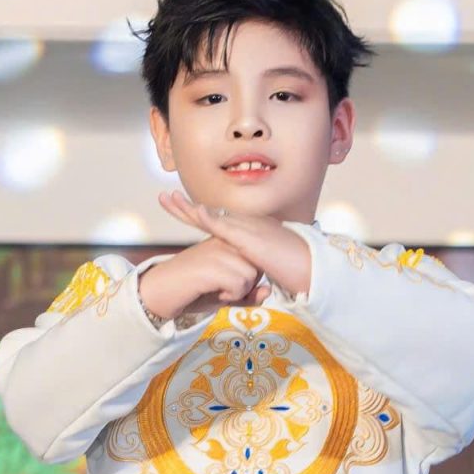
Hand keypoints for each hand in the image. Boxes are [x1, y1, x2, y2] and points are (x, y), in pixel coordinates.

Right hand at [140, 236, 265, 319]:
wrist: (160, 293)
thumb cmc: (193, 292)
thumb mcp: (225, 295)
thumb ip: (248, 295)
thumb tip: (268, 291)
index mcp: (226, 240)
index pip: (257, 260)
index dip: (248, 280)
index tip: (226, 284)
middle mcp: (224, 240)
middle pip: (257, 268)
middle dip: (245, 286)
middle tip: (221, 289)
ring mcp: (218, 250)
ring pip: (251, 277)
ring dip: (237, 292)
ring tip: (216, 290)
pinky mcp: (212, 264)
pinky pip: (239, 285)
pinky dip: (229, 297)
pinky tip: (213, 293)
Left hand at [157, 192, 311, 297]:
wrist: (310, 269)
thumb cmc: (293, 270)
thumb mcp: (265, 268)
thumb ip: (251, 268)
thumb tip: (243, 276)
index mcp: (248, 231)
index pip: (217, 220)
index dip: (196, 214)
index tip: (179, 208)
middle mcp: (247, 224)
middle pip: (210, 213)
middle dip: (185, 206)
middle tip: (164, 197)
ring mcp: (249, 229)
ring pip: (214, 215)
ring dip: (190, 208)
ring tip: (169, 200)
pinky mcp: (252, 239)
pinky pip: (227, 228)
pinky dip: (210, 219)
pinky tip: (196, 212)